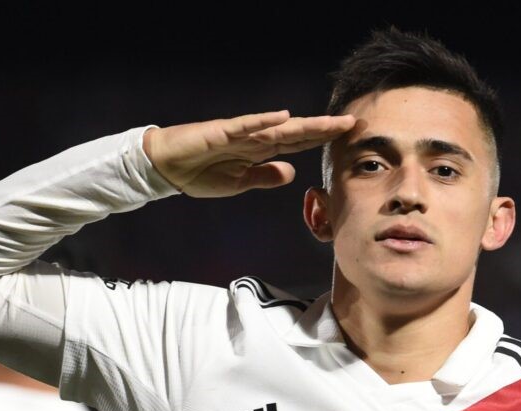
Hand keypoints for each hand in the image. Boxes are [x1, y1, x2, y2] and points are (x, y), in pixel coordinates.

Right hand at [142, 110, 354, 197]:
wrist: (166, 168)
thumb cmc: (200, 173)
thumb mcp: (239, 183)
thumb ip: (265, 177)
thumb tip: (291, 174)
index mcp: (260, 150)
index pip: (298, 143)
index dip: (322, 139)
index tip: (348, 137)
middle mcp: (255, 138)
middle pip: (296, 132)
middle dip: (324, 129)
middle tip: (353, 124)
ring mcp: (240, 133)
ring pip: (278, 127)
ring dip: (304, 124)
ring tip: (330, 122)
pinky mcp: (221, 131)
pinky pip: (246, 125)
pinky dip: (264, 120)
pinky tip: (283, 117)